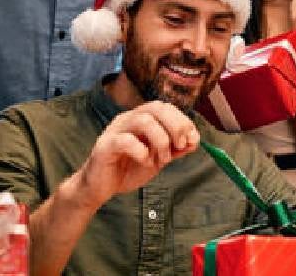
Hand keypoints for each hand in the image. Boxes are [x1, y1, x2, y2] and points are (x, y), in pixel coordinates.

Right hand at [69, 101, 198, 208]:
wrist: (101, 188)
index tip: (193, 139)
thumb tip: (194, 140)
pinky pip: (126, 140)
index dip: (183, 121)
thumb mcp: (158, 158)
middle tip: (180, 146)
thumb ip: (175, 149)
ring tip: (163, 159)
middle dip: (175, 126)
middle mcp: (128, 119)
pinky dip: (142, 151)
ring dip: (160, 140)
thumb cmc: (128, 169)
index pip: (165, 107)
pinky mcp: (105, 145)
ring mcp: (115, 130)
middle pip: (155, 108)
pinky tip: (146, 162)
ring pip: (143, 120)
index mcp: (141, 119)